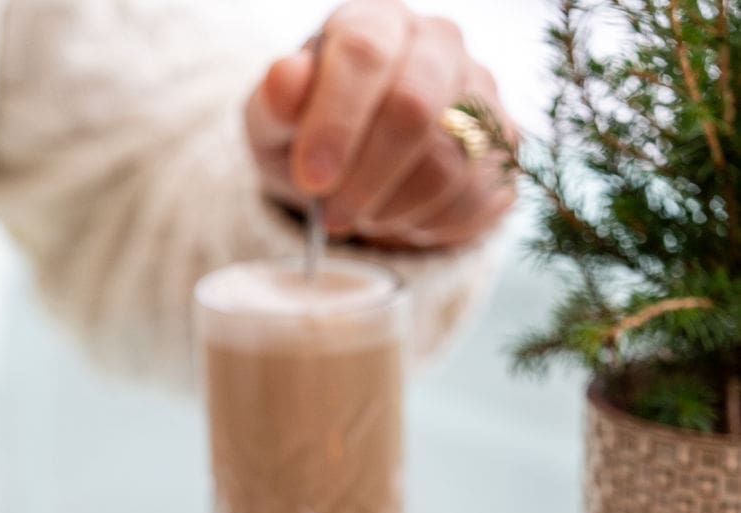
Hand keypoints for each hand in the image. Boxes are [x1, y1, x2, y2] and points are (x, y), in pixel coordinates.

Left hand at [246, 1, 514, 250]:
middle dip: (366, 179)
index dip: (336, 122)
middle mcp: (439, 44)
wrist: (358, 169)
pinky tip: (401, 217)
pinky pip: (476, 198)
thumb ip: (276, 104)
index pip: (364, 53)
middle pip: (414, 109)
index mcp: (378, 21)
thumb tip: (286, 77)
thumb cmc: (310, 137)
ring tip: (364, 214)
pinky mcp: (505, 146)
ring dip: (394, 209)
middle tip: (333, 217)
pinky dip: (429, 225)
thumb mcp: (274, 125)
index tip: (311, 180)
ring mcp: (481, 93)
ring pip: (448, 164)